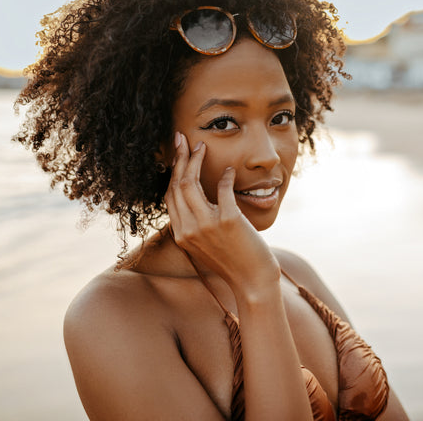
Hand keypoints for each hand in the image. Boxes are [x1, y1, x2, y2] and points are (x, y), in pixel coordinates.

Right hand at [164, 132, 280, 294]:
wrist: (252, 283)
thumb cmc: (232, 262)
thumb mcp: (204, 245)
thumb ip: (196, 224)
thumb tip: (198, 199)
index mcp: (181, 235)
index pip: (169, 196)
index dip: (172, 173)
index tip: (176, 156)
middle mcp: (188, 230)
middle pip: (176, 185)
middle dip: (178, 159)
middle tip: (183, 140)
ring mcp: (206, 226)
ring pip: (191, 183)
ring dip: (195, 160)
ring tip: (201, 147)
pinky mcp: (228, 221)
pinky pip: (221, 189)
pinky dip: (224, 176)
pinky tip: (229, 170)